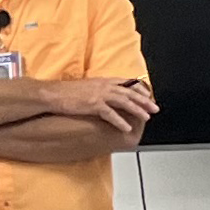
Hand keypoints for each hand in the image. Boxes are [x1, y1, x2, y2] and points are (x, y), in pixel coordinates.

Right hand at [41, 76, 159, 136]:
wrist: (54, 94)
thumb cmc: (68, 92)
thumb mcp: (88, 87)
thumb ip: (101, 90)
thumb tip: (109, 97)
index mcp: (104, 81)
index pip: (127, 83)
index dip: (140, 90)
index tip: (149, 95)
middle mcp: (104, 86)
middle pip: (129, 92)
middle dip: (144, 101)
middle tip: (155, 108)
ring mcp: (99, 95)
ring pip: (124, 101)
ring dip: (136, 110)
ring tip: (146, 117)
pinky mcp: (93, 104)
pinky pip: (110, 114)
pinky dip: (120, 121)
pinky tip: (126, 127)